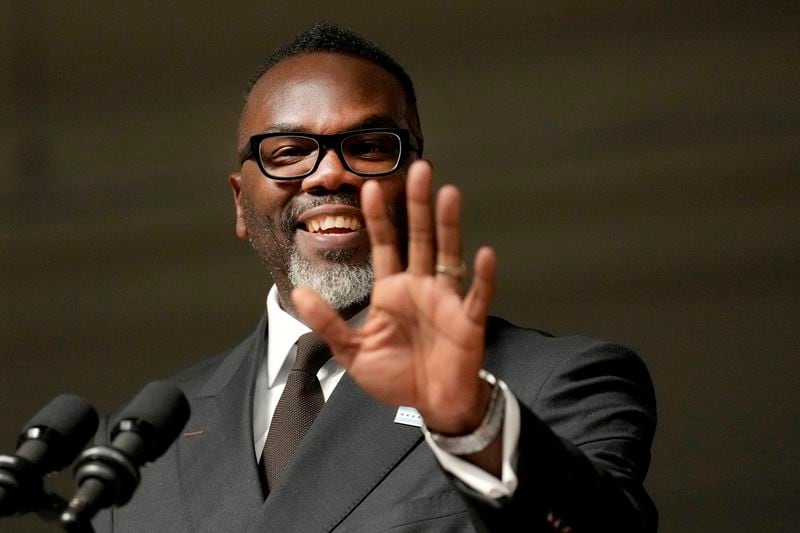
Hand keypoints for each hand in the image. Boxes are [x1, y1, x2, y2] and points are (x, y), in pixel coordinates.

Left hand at [292, 160, 496, 435]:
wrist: (431, 404)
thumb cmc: (395, 376)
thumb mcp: (353, 351)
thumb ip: (328, 322)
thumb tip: (297, 291)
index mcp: (392, 290)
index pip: (384, 245)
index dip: (377, 218)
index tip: (368, 188)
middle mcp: (420, 286)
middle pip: (420, 238)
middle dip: (418, 205)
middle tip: (419, 168)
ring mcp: (446, 300)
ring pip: (448, 255)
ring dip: (449, 226)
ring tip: (449, 194)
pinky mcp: (468, 320)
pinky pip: (476, 295)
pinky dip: (482, 277)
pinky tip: (484, 253)